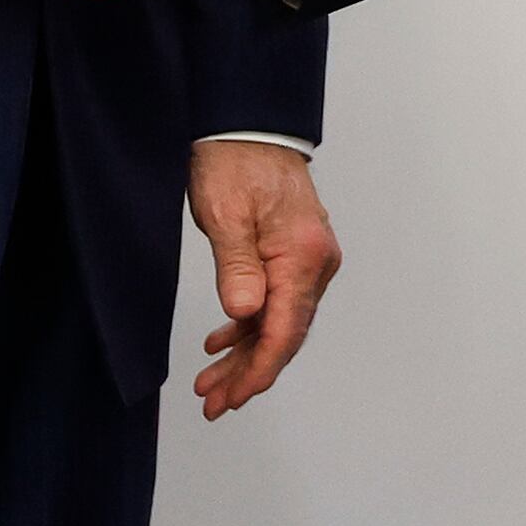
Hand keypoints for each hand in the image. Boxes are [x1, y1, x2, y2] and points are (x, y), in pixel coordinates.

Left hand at [185, 141, 340, 418]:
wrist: (247, 124)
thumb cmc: (234, 162)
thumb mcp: (225, 215)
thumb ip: (237, 268)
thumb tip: (246, 314)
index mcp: (301, 256)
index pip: (285, 331)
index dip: (258, 371)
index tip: (231, 398)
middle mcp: (315, 262)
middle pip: (284, 334)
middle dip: (248, 372)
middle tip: (212, 401)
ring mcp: (308, 258)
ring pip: (279, 321)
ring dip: (245, 353)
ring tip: (210, 380)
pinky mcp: (295, 253)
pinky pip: (276, 300)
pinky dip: (250, 324)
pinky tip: (223, 340)